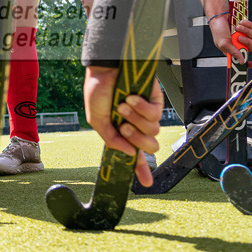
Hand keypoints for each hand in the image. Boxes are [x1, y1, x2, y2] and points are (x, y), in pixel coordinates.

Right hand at [83, 66, 163, 187]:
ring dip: (136, 119)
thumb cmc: (98, 90)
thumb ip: (110, 139)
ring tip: (123, 105)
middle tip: (124, 126)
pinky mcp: (155, 101)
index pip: (135, 154)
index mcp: (123, 132)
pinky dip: (142, 108)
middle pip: (149, 146)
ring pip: (152, 131)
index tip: (146, 183)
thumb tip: (130, 154)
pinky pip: (155, 115)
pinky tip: (132, 98)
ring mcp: (147, 113)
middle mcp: (137, 125)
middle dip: (137, 139)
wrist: (106, 67)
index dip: (141, 169)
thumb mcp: (96, 119)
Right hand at [211, 17, 251, 63]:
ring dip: (245, 31)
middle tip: (240, 38)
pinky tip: (240, 23)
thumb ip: (234, 52)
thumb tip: (242, 61)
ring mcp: (243, 36)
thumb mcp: (224, 43)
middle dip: (247, 42)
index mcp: (233, 51)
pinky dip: (247, 24)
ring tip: (237, 27)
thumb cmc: (218, 30)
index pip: (243, 60)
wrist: (219, 16)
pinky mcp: (246, 28)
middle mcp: (239, 44)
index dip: (251, 63)